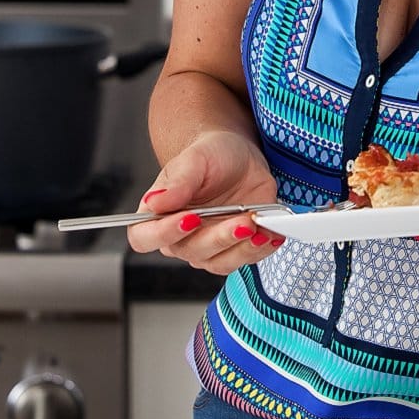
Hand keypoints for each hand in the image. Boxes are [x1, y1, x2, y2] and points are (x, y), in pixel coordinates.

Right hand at [126, 130, 283, 274]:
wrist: (239, 158)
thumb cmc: (210, 156)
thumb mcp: (195, 158)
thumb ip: (177, 181)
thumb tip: (155, 201)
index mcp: (158, 215)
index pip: (145, 237)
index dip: (164, 234)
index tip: (190, 218)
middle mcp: (180, 238)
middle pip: (191, 251)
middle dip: (219, 237)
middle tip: (242, 221)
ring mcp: (209, 246)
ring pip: (220, 262)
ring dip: (243, 248)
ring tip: (260, 228)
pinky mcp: (235, 248)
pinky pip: (246, 259)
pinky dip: (261, 249)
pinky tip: (272, 234)